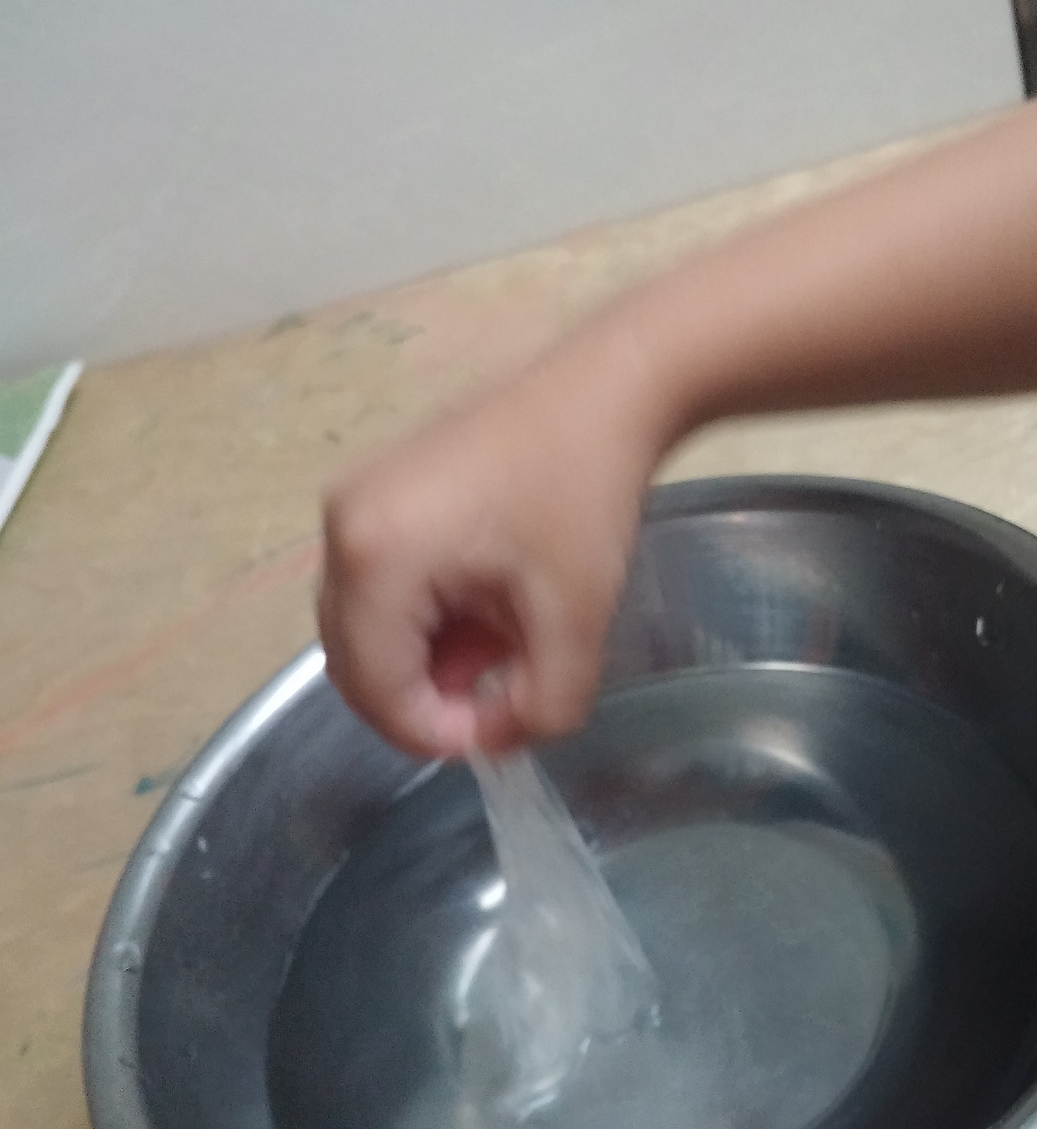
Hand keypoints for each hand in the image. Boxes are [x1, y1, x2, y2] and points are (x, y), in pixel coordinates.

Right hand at [318, 344, 663, 757]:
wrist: (605, 386)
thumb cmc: (584, 493)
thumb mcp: (574, 621)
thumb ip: (537, 708)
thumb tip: (499, 742)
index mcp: (373, 556)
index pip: (375, 687)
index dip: (434, 733)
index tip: (502, 734)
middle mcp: (340, 527)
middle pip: (358, 660)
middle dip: (428, 697)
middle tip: (506, 695)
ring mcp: (353, 503)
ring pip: (369, 627)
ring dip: (432, 658)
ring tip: (509, 642)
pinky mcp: (377, 494)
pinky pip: (382, 587)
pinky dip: (430, 618)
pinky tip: (492, 606)